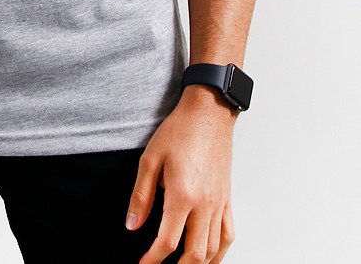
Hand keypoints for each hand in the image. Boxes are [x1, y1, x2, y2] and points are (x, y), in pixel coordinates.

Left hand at [125, 85, 236, 261]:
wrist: (208, 111)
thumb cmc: (180, 129)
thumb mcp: (150, 158)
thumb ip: (141, 195)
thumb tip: (132, 224)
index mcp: (183, 194)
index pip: (168, 241)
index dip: (153, 259)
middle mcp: (205, 203)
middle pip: (194, 254)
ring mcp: (220, 202)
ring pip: (214, 249)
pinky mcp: (228, 198)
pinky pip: (228, 234)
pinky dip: (220, 252)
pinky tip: (209, 256)